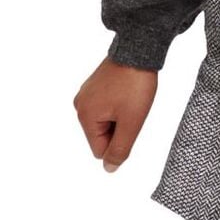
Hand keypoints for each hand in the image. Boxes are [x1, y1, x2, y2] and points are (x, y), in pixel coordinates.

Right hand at [73, 56, 158, 171]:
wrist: (139, 50)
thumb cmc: (135, 86)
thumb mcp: (131, 123)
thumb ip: (119, 150)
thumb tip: (109, 169)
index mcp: (84, 116)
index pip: (100, 149)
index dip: (120, 140)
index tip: (129, 118)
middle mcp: (80, 105)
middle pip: (102, 134)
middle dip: (119, 126)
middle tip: (131, 107)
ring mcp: (86, 92)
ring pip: (106, 120)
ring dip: (120, 115)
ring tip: (129, 97)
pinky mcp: (95, 84)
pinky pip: (107, 105)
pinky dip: (118, 103)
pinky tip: (126, 91)